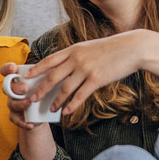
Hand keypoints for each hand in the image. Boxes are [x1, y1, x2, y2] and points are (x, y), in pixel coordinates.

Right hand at [0, 61, 49, 130]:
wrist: (42, 112)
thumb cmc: (43, 91)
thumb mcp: (45, 82)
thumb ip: (45, 76)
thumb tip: (55, 69)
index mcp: (17, 79)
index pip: (6, 71)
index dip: (7, 69)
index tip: (14, 68)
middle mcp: (12, 90)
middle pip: (8, 87)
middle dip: (16, 87)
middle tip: (25, 88)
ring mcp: (12, 103)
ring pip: (12, 103)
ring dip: (20, 104)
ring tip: (29, 103)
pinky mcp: (15, 116)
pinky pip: (16, 119)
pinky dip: (23, 122)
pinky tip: (30, 125)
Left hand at [24, 31, 145, 116]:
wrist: (132, 48)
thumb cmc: (112, 49)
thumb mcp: (89, 47)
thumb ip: (76, 56)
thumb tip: (65, 66)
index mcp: (73, 49)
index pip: (49, 60)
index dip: (36, 69)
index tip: (26, 76)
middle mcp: (76, 59)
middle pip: (52, 77)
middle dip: (40, 89)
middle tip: (32, 99)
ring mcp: (86, 69)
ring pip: (64, 88)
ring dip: (56, 101)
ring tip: (51, 109)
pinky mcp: (96, 79)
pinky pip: (80, 95)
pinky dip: (71, 105)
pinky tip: (66, 112)